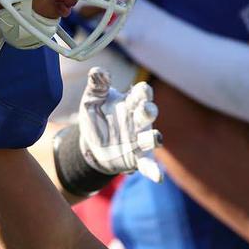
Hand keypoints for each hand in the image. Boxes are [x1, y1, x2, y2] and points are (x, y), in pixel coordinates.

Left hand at [78, 67, 162, 181]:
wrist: (91, 144)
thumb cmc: (96, 116)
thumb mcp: (92, 99)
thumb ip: (96, 85)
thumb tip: (97, 71)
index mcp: (130, 102)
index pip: (141, 94)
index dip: (142, 92)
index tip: (141, 89)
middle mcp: (138, 120)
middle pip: (148, 113)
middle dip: (148, 111)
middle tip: (146, 109)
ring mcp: (139, 139)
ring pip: (151, 137)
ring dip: (154, 138)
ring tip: (156, 138)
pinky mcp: (137, 157)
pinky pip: (148, 164)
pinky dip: (154, 170)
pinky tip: (158, 177)